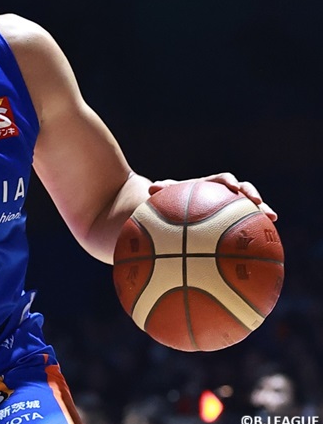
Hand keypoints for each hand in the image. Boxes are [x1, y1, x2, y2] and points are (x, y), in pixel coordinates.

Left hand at [149, 172, 277, 220]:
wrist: (177, 207)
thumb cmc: (172, 200)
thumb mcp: (166, 195)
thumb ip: (162, 190)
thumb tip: (151, 188)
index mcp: (210, 185)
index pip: (222, 179)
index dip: (229, 181)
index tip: (233, 186)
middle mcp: (224, 193)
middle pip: (242, 189)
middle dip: (252, 193)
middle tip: (258, 202)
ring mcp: (231, 206)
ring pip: (250, 206)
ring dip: (263, 210)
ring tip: (273, 218)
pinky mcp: (233, 219)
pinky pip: (246, 224)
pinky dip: (255, 231)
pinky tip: (262, 244)